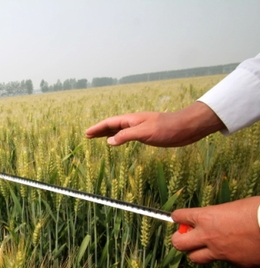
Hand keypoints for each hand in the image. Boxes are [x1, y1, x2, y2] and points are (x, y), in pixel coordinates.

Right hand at [85, 102, 224, 146]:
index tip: (87, 133)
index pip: (109, 123)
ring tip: (98, 138)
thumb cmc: (167, 128)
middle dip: (99, 130)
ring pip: (119, 130)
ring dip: (108, 133)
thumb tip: (109, 141)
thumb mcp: (144, 132)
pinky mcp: (146, 134)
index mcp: (131, 120)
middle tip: (88, 136)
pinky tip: (118, 141)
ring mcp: (140, 127)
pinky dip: (118, 137)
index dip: (97, 128)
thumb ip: (126, 136)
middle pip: (112, 125)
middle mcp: (133, 122)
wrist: (186, 128)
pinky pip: (127, 135)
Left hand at [171, 197, 259, 267]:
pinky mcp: (235, 263)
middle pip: (178, 244)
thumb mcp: (233, 207)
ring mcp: (220, 252)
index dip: (178, 217)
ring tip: (205, 246)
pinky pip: (223, 261)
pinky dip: (225, 256)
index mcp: (206, 217)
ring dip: (197, 252)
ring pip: (196, 258)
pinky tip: (235, 249)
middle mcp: (208, 236)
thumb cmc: (257, 210)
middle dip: (179, 240)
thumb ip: (218, 215)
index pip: (179, 217)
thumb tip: (212, 218)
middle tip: (184, 236)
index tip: (180, 218)